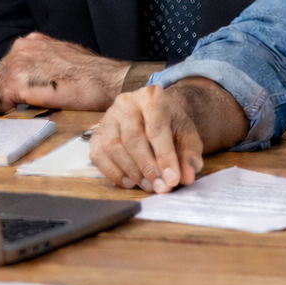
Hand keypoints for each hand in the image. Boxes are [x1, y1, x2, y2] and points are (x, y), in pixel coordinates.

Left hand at [0, 33, 129, 111]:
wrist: (104, 80)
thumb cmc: (90, 72)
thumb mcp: (62, 55)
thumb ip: (43, 60)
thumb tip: (35, 74)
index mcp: (30, 42)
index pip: (7, 63)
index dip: (6, 81)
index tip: (7, 94)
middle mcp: (21, 49)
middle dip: (1, 91)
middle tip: (5, 107)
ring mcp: (18, 64)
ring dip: (2, 101)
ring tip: (9, 112)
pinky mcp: (18, 83)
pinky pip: (2, 99)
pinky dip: (5, 108)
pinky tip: (13, 113)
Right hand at [89, 84, 203, 193]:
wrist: (153, 111)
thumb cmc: (170, 123)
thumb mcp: (186, 133)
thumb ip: (189, 155)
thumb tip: (185, 178)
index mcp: (152, 97)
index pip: (156, 128)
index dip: (164, 156)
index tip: (172, 180)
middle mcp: (126, 103)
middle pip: (132, 138)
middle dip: (146, 167)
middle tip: (159, 187)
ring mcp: (108, 116)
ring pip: (112, 146)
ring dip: (130, 171)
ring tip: (146, 185)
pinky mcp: (97, 131)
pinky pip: (97, 154)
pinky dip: (111, 172)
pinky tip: (128, 181)